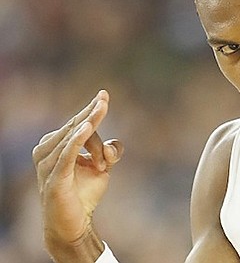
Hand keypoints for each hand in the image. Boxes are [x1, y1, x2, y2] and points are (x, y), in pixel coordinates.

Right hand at [32, 90, 122, 260]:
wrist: (74, 224)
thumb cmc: (83, 193)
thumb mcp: (102, 167)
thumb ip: (111, 150)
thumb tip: (114, 146)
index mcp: (54, 144)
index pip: (78, 122)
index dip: (92, 110)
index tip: (104, 94)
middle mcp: (46, 150)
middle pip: (78, 127)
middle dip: (95, 121)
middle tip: (105, 101)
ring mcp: (47, 163)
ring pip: (77, 138)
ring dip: (97, 148)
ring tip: (104, 162)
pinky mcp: (54, 177)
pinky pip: (67, 154)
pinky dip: (77, 139)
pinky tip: (87, 127)